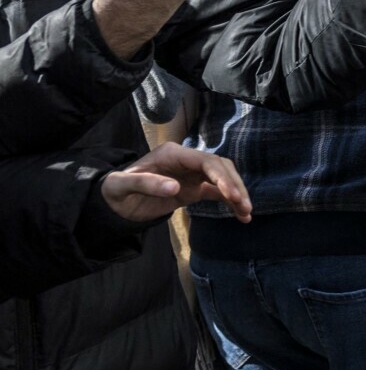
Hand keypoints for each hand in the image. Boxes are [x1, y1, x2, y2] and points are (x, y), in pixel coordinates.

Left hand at [101, 143, 252, 223]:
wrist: (114, 202)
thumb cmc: (116, 190)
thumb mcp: (122, 186)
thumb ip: (147, 184)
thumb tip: (175, 188)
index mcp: (172, 154)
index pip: (205, 160)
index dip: (221, 176)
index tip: (231, 194)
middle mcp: (187, 161)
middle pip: (220, 167)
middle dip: (235, 185)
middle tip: (243, 205)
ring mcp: (192, 175)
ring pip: (224, 178)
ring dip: (237, 193)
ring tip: (247, 212)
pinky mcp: (194, 188)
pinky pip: (218, 192)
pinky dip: (231, 202)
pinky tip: (241, 215)